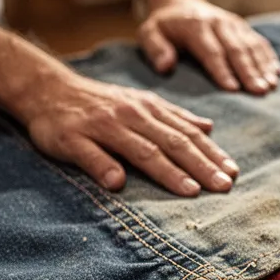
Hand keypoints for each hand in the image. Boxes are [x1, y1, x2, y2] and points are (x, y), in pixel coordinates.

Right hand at [18, 71, 238, 195]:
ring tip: (190, 190)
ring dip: (166, 171)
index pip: (186, 134)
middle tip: (223, 186)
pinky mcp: (71, 138)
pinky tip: (118, 184)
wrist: (46, 88)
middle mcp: (130, 116)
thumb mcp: (140, 103)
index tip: (233, 172)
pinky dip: (104, 167)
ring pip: (139, 149)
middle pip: (171, 143)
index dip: (211, 153)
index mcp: (148, 110)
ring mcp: (101, 127)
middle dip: (200, 165)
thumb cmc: (99, 103)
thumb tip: (209, 127)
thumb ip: (173, 116)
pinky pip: (89, 154)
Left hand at [139, 0, 279, 94]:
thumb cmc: (164, 26)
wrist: (180, 1)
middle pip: (236, 50)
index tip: (233, 90)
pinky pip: (259, 42)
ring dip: (263, 67)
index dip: (222, 70)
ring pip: (251, 46)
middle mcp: (218, 23)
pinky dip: (269, 58)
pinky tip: (277, 73)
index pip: (211, 51)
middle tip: (260, 91)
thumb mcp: (149, 33)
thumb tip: (166, 67)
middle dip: (249, 72)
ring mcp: (234, 24)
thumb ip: (155, 49)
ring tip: (271, 85)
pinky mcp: (244, 28)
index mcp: (195, 26)